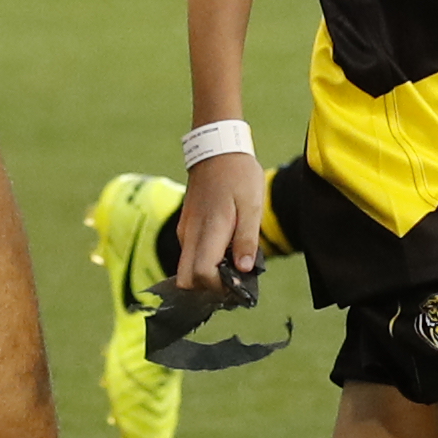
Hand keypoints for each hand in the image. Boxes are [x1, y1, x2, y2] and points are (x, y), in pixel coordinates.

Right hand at [169, 148, 272, 305]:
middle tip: (234, 283)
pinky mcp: (186, 225)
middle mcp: (191, 233)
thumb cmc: (239, 175)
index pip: (201, 275)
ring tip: (233, 267)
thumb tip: (243, 270)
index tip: (239, 284)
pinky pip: (190, 254)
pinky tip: (225, 252)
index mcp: (209, 230)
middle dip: (207, 289)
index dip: (218, 287)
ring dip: (206, 275)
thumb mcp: (251, 205)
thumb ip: (246, 239)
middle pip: (186, 280)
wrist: (217, 148)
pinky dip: (204, 262)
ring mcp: (186, 230)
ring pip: (186, 268)